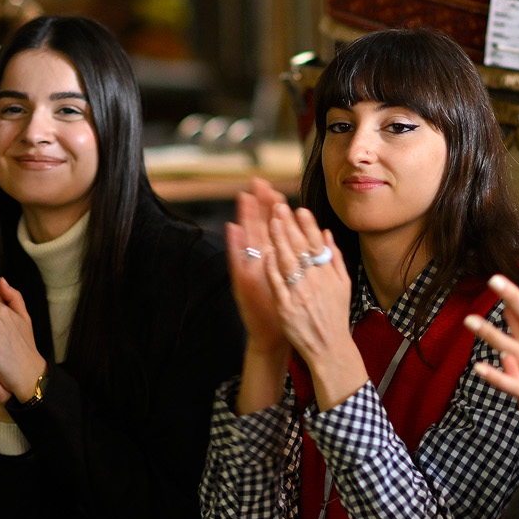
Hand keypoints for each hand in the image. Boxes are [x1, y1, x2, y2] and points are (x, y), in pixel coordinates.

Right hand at [227, 179, 289, 355]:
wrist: (270, 336)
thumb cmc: (277, 307)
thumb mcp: (281, 279)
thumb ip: (284, 256)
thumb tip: (286, 232)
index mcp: (271, 259)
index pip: (272, 227)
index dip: (271, 207)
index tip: (271, 186)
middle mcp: (259, 262)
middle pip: (259, 227)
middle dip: (258, 205)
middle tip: (256, 182)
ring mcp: (251, 272)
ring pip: (248, 240)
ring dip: (245, 218)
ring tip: (244, 196)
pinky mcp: (244, 284)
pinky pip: (238, 261)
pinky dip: (235, 245)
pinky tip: (232, 228)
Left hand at [263, 201, 366, 409]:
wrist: (329, 347)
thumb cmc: (335, 315)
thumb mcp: (343, 285)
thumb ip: (335, 258)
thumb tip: (327, 234)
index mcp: (329, 274)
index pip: (317, 243)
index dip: (307, 225)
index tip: (299, 209)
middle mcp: (315, 281)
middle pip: (300, 248)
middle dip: (289, 225)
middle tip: (279, 206)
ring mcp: (300, 293)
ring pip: (287, 261)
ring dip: (279, 240)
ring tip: (272, 221)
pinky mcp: (286, 307)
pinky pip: (277, 283)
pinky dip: (272, 267)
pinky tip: (266, 252)